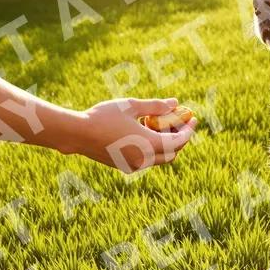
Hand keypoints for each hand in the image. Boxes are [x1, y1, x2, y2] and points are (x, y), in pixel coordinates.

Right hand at [60, 97, 196, 171]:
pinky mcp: (124, 167)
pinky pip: (146, 160)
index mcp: (148, 144)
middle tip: (179, 121)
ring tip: (160, 123)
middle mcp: (144, 160)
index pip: (179, 141)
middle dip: (180, 138)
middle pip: (172, 153)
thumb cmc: (104, 116)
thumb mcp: (131, 105)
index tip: (193, 118)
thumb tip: (174, 103)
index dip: (188, 130)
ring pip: (159, 158)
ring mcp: (133, 166)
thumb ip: (156, 105)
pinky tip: (144, 131)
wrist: (77, 134)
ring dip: (165, 143)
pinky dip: (152, 148)